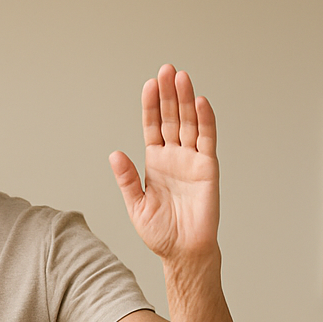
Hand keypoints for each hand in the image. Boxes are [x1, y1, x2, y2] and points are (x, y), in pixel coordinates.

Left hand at [109, 64, 219, 264]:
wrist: (183, 252)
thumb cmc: (161, 233)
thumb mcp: (136, 205)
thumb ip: (126, 179)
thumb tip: (115, 154)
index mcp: (155, 163)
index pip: (153, 127)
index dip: (151, 106)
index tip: (149, 85)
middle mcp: (174, 157)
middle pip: (171, 118)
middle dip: (168, 94)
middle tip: (166, 69)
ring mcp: (192, 160)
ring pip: (189, 123)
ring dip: (185, 100)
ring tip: (181, 77)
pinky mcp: (208, 168)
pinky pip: (206, 140)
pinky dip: (204, 121)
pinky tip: (200, 102)